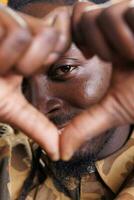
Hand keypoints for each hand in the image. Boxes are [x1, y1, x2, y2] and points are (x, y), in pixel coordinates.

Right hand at [0, 5, 70, 159]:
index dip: (47, 58)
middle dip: (32, 63)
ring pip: (40, 35)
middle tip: (9, 70)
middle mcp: (22, 27)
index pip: (59, 42)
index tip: (24, 70)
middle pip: (55, 37)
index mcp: (28, 49)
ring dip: (18, 62)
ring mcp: (8, 18)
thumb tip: (58, 150)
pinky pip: (19, 34)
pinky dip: (5, 56)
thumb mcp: (11, 108)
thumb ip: (36, 125)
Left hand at [60, 0, 133, 159]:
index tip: (90, 55)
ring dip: (114, 45)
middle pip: (82, 14)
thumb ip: (85, 126)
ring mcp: (131, 12)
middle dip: (94, 42)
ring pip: (100, 14)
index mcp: (107, 43)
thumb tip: (61, 151)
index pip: (76, 23)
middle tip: (111, 57)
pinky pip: (121, 12)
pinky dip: (128, 38)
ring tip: (131, 57)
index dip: (73, 36)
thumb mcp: (113, 110)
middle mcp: (117, 24)